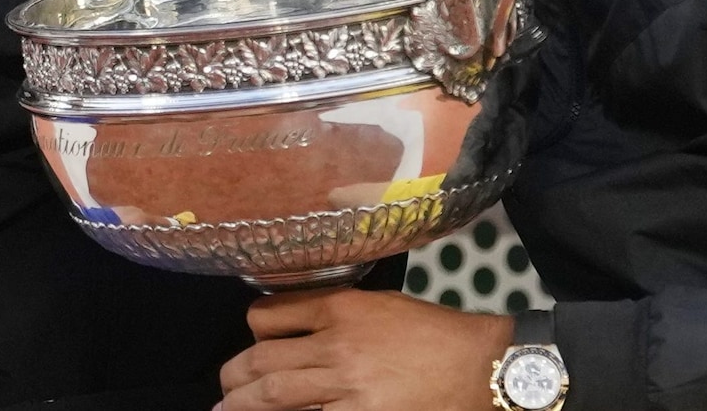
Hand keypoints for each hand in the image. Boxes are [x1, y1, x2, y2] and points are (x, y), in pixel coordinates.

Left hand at [217, 289, 509, 410]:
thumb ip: (342, 313)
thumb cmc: (437, 335)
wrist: (481, 367)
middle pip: (264, 361)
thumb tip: (301, 329)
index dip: (253, 329)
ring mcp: (346, 387)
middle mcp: (336, 345)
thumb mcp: (384, 306)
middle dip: (235, 378)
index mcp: (343, 307)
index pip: (273, 313)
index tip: (250, 340)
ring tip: (227, 409)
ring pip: (275, 395)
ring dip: (243, 405)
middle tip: (225, 388)